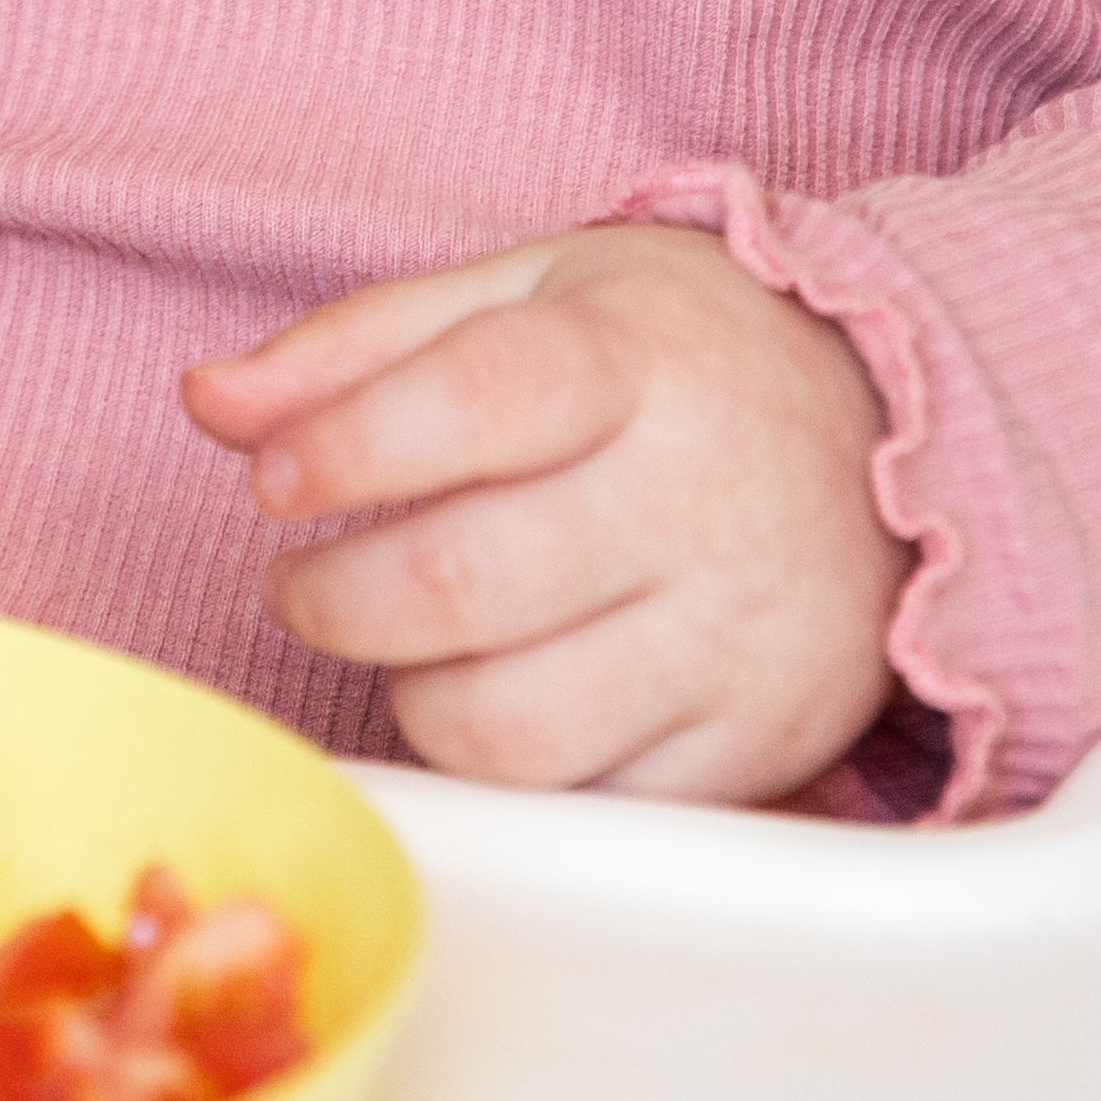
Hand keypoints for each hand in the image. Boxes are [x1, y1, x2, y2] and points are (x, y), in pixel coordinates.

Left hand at [185, 223, 908, 804]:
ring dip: (412, 696)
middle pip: (463, 586)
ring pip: (509, 725)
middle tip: (304, 584)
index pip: (471, 402)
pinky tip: (505, 695)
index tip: (275, 480)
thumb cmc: (672, 360)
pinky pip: (587, 803)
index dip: (343, 449)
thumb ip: (358, 345)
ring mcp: (734, 637)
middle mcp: (698, 501)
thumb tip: (209, 402)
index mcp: (636, 361)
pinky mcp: (755, 747)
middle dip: (334, 599)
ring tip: (409, 643)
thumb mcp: (527, 297)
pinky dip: (513, 769)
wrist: (892, 437)